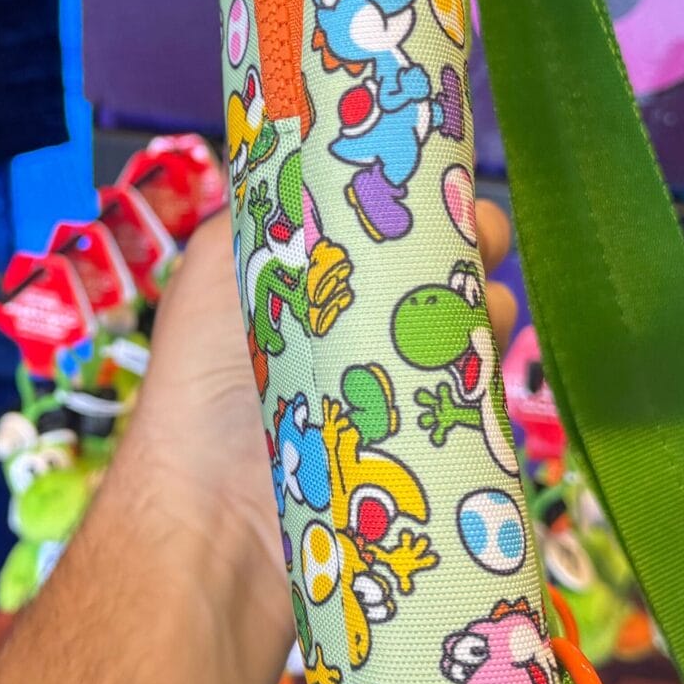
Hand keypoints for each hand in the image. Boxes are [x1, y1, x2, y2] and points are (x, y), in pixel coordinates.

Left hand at [107, 201, 517, 660]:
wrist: (216, 523)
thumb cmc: (200, 388)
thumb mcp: (215, 271)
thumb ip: (265, 211)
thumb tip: (324, 160)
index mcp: (305, 285)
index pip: (378, 222)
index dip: (416, 194)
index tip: (443, 175)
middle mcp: (349, 333)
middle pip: (435, 269)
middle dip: (468, 242)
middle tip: (477, 239)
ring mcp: (389, 392)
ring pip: (465, 329)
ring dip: (483, 307)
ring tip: (475, 309)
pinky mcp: (421, 450)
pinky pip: (473, 400)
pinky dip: (484, 375)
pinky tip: (479, 364)